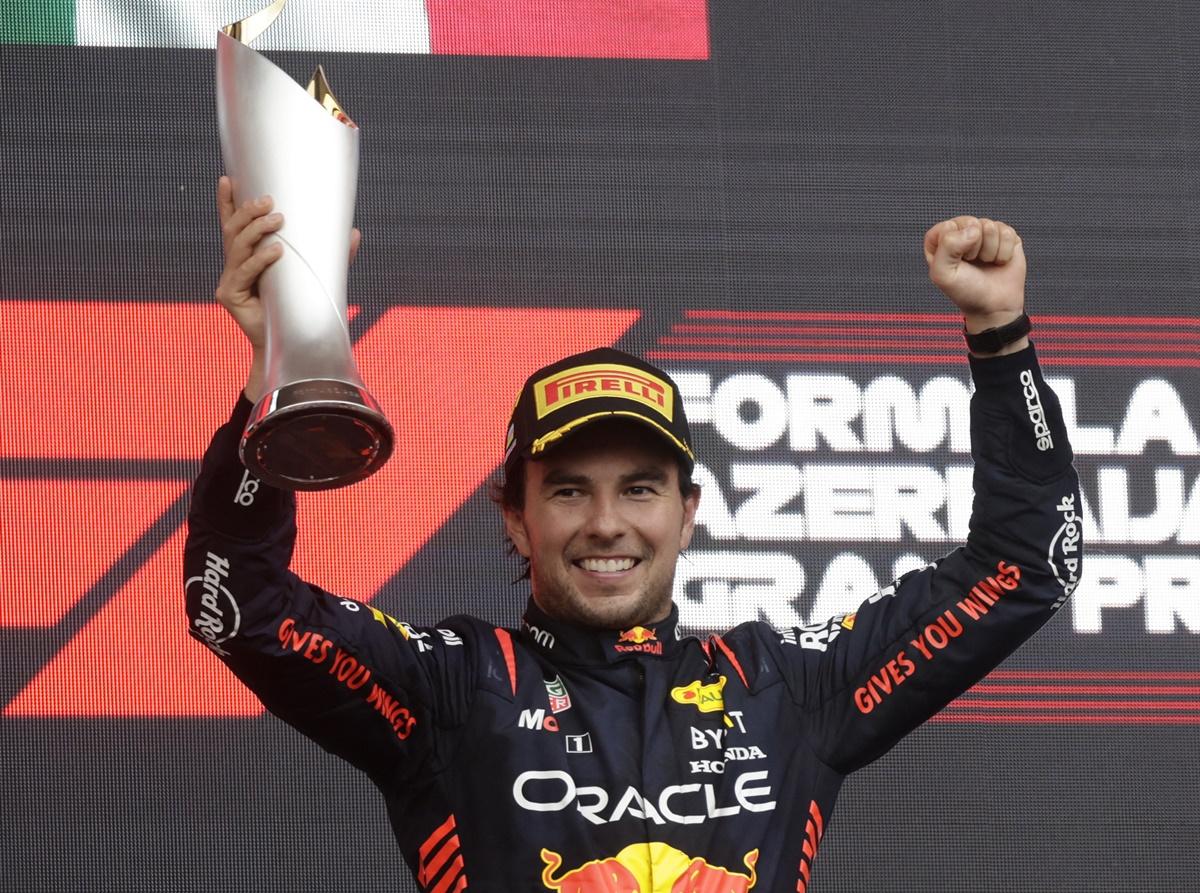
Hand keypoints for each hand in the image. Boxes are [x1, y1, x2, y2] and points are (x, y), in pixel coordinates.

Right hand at [213, 175, 361, 400]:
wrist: (292, 346)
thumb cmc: (300, 309)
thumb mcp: (316, 277)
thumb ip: (331, 256)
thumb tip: (354, 232)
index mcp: (246, 258)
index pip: (233, 225)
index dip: (228, 203)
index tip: (228, 178)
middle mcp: (234, 267)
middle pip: (234, 231)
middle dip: (248, 212)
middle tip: (269, 201)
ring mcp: (229, 282)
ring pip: (237, 247)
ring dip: (256, 230)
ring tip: (277, 219)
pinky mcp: (230, 297)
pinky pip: (245, 272)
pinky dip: (261, 260)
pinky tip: (276, 251)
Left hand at [923, 216, 1025, 335]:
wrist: (994, 306)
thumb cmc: (966, 291)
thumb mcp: (943, 274)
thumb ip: (947, 246)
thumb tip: (973, 229)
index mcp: (941, 240)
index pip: (947, 227)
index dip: (954, 245)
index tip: (957, 262)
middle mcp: (962, 233)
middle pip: (970, 222)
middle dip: (974, 246)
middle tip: (973, 262)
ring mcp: (985, 233)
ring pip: (990, 226)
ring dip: (990, 250)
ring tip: (986, 263)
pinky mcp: (1005, 236)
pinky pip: (1007, 232)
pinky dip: (1004, 251)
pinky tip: (998, 261)